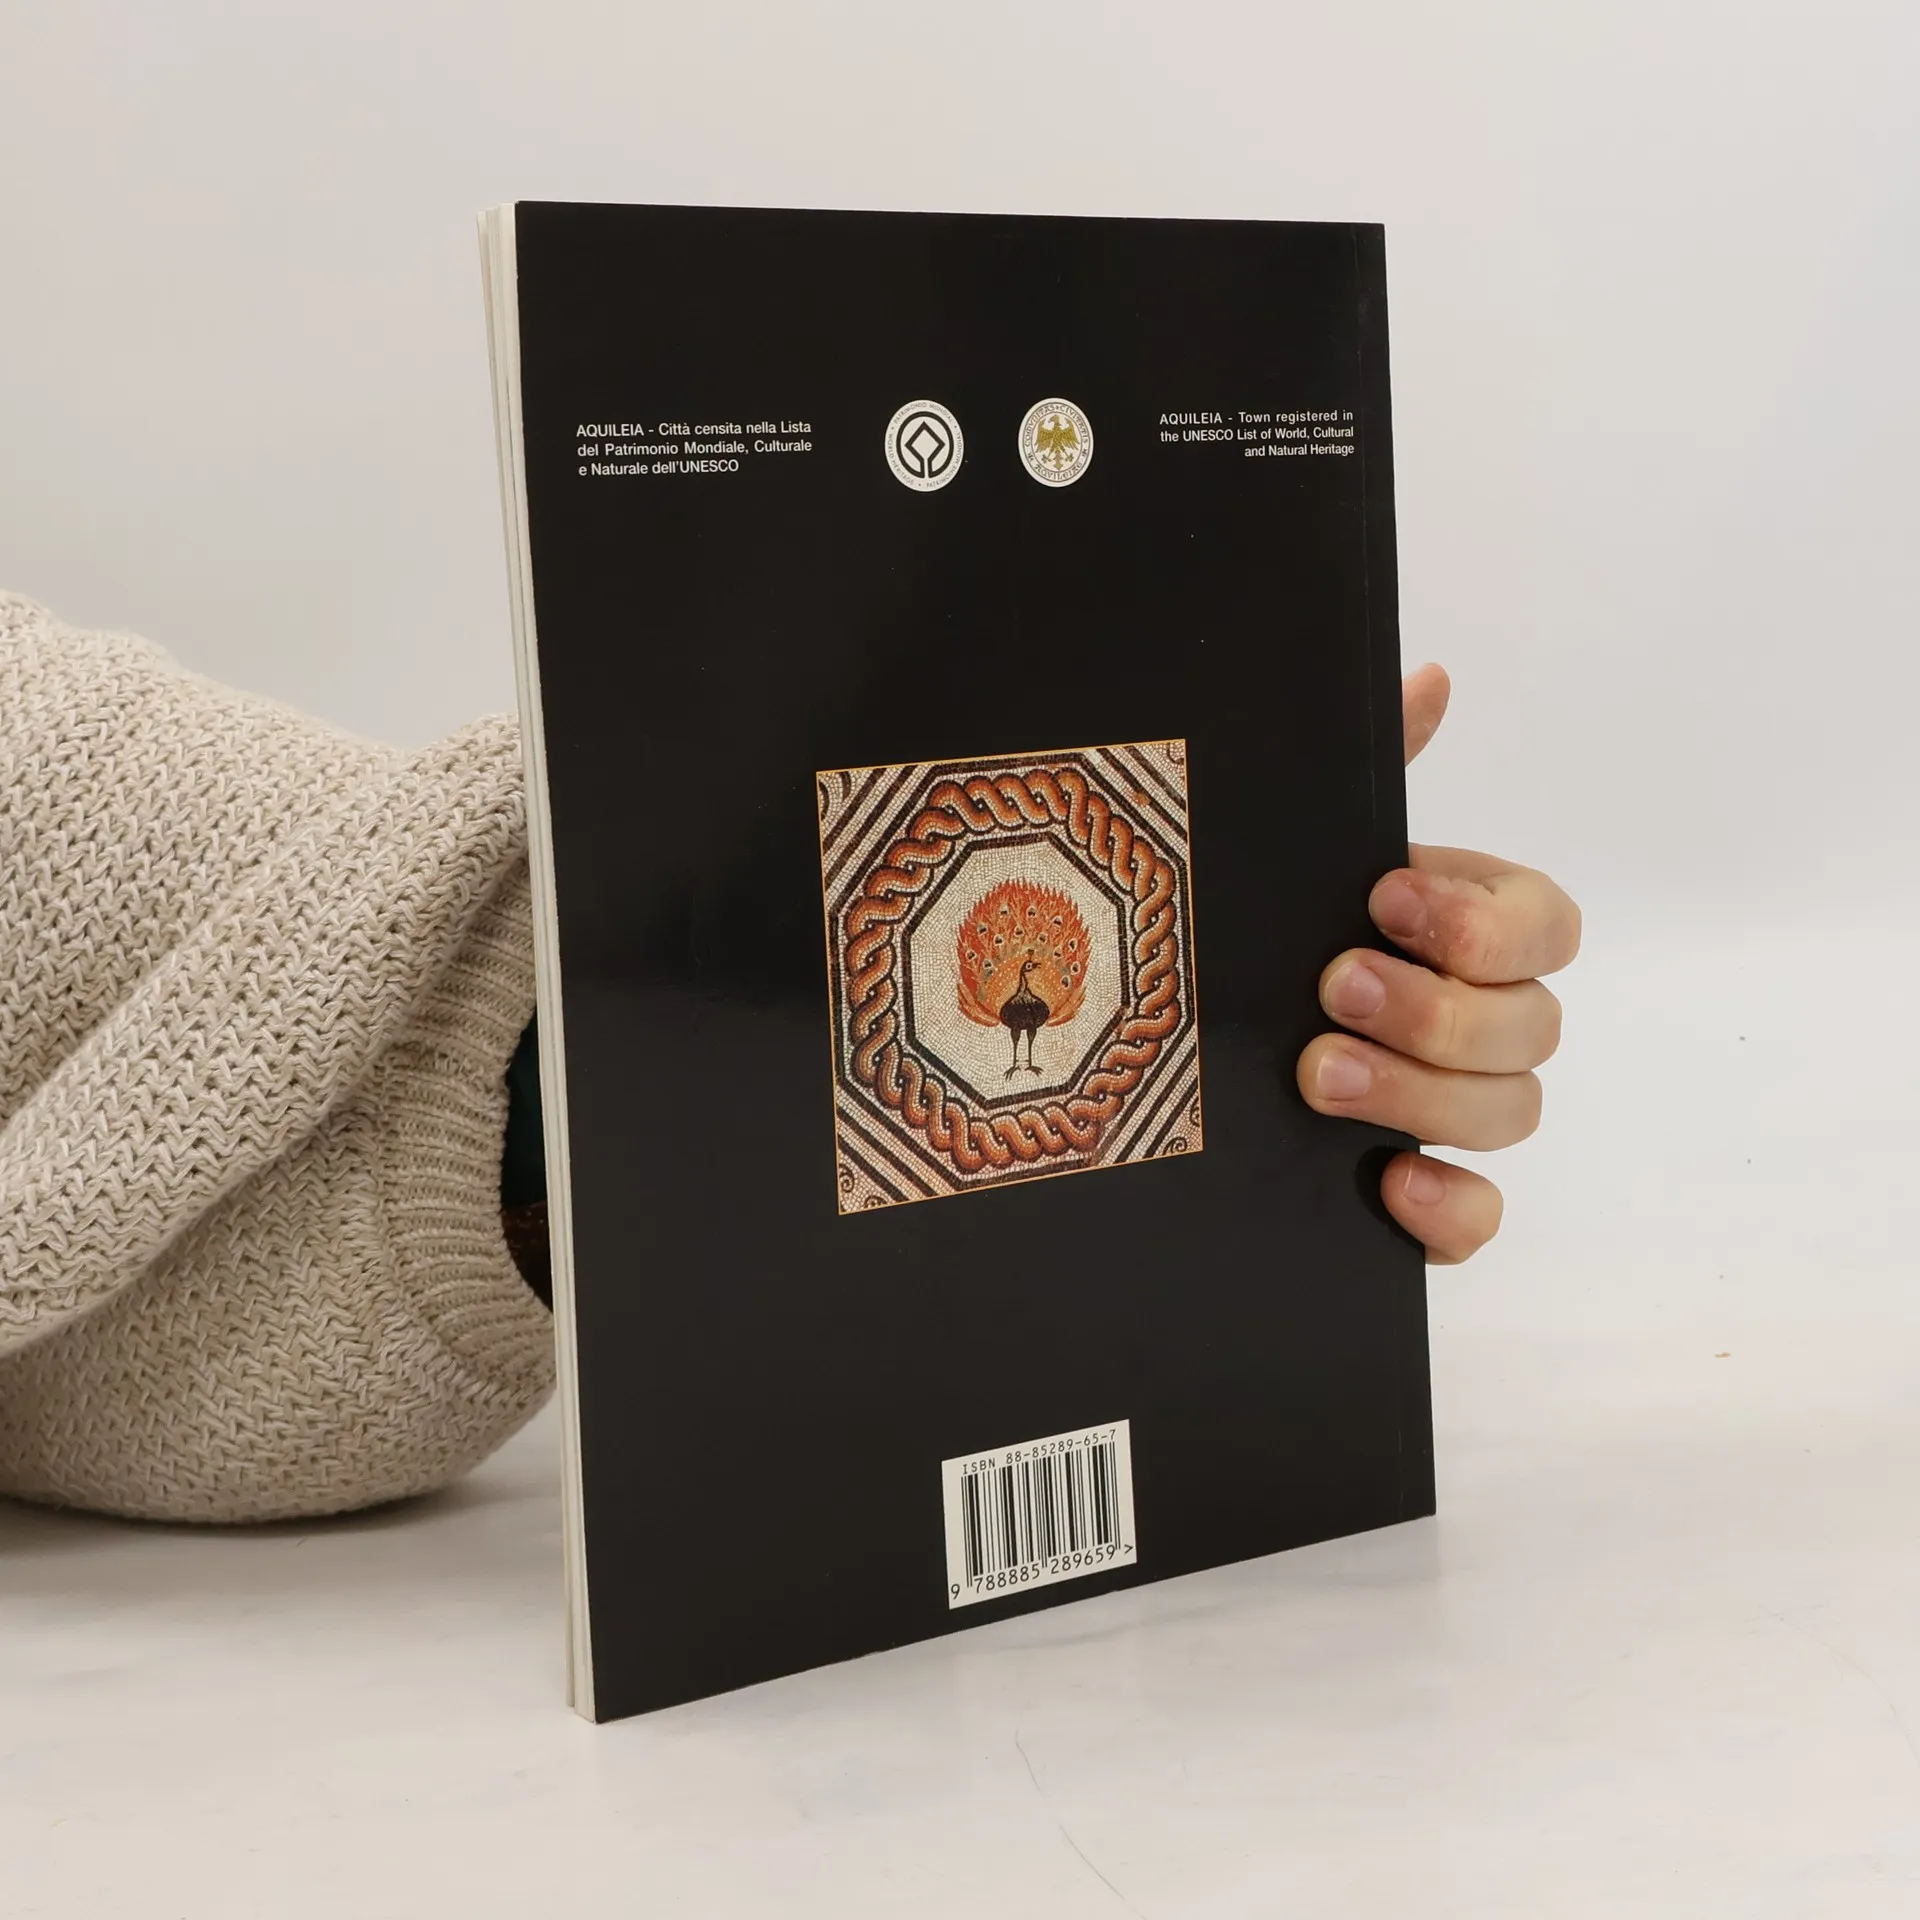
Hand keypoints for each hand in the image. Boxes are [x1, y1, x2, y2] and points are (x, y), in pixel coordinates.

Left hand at [1296, 665, 1580, 1262]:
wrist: (1168, 1030)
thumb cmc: (1268, 922)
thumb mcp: (1302, 846)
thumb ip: (1371, 766)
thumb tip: (1429, 677)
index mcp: (1472, 932)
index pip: (1547, 927)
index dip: (1484, 920)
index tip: (1384, 895)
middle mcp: (1482, 1022)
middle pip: (1532, 1028)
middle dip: (1440, 1010)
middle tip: (1335, 987)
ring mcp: (1454, 1110)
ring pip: (1512, 1115)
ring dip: (1427, 1094)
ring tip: (1319, 1074)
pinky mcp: (1418, 1191)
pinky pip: (1477, 1219)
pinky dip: (1450, 1210)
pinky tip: (1388, 1181)